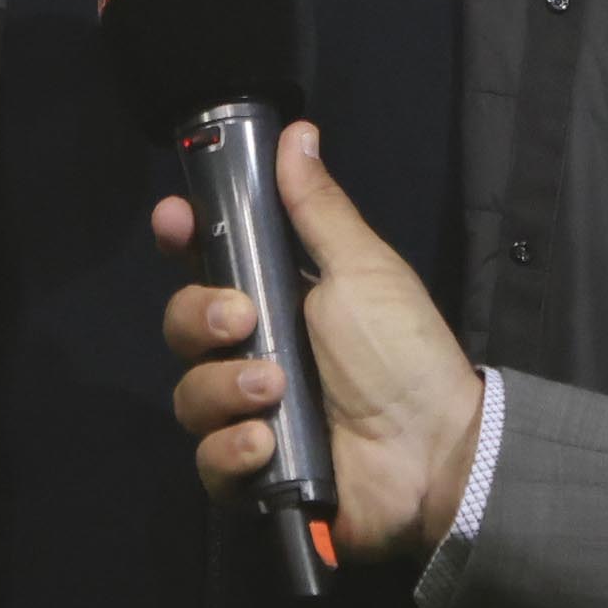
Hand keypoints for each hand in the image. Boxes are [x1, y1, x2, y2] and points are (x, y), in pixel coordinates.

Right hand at [156, 123, 487, 569]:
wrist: (435, 449)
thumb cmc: (401, 351)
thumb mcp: (362, 270)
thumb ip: (319, 209)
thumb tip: (299, 132)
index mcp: (276, 301)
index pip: (206, 264)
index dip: (181, 238)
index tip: (173, 216)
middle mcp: (253, 356)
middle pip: (181, 327)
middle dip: (197, 318)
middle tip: (242, 321)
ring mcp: (249, 416)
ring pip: (189, 397)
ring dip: (222, 388)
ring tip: (272, 391)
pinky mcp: (253, 475)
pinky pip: (208, 462)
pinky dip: (230, 450)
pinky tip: (266, 443)